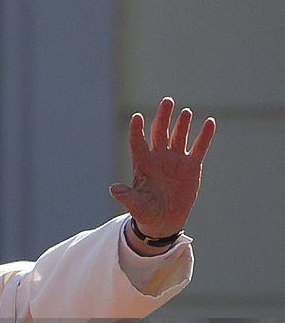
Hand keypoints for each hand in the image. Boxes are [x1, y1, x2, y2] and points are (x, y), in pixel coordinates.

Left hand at [109, 97, 214, 251]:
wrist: (164, 220)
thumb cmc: (146, 212)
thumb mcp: (136, 205)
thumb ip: (126, 196)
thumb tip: (113, 189)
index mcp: (142, 164)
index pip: (138, 142)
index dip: (137, 130)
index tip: (136, 117)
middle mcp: (158, 158)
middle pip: (160, 132)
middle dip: (163, 117)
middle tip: (167, 101)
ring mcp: (175, 160)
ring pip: (178, 136)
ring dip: (182, 124)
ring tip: (185, 112)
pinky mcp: (191, 166)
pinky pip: (199, 148)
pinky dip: (204, 136)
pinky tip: (209, 122)